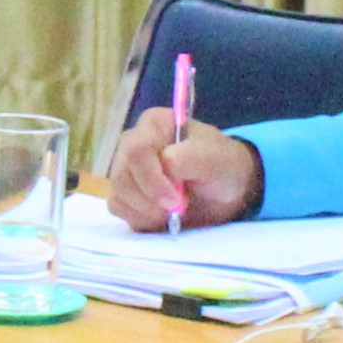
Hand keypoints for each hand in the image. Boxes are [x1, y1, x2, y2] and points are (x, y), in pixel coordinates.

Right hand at [104, 109, 259, 231]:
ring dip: (147, 212)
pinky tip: (162, 217)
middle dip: (150, 200)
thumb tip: (164, 164)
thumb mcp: (216, 159)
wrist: (224, 191)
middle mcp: (132, 143)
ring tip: (173, 212)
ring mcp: (125, 169)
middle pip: (121, 176)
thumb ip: (190, 157)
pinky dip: (141, 219)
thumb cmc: (221, 166)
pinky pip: (119, 209)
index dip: (151, 179)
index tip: (176, 200)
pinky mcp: (124, 193)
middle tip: (178, 209)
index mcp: (154, 124)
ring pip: (118, 195)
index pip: (136, 150)